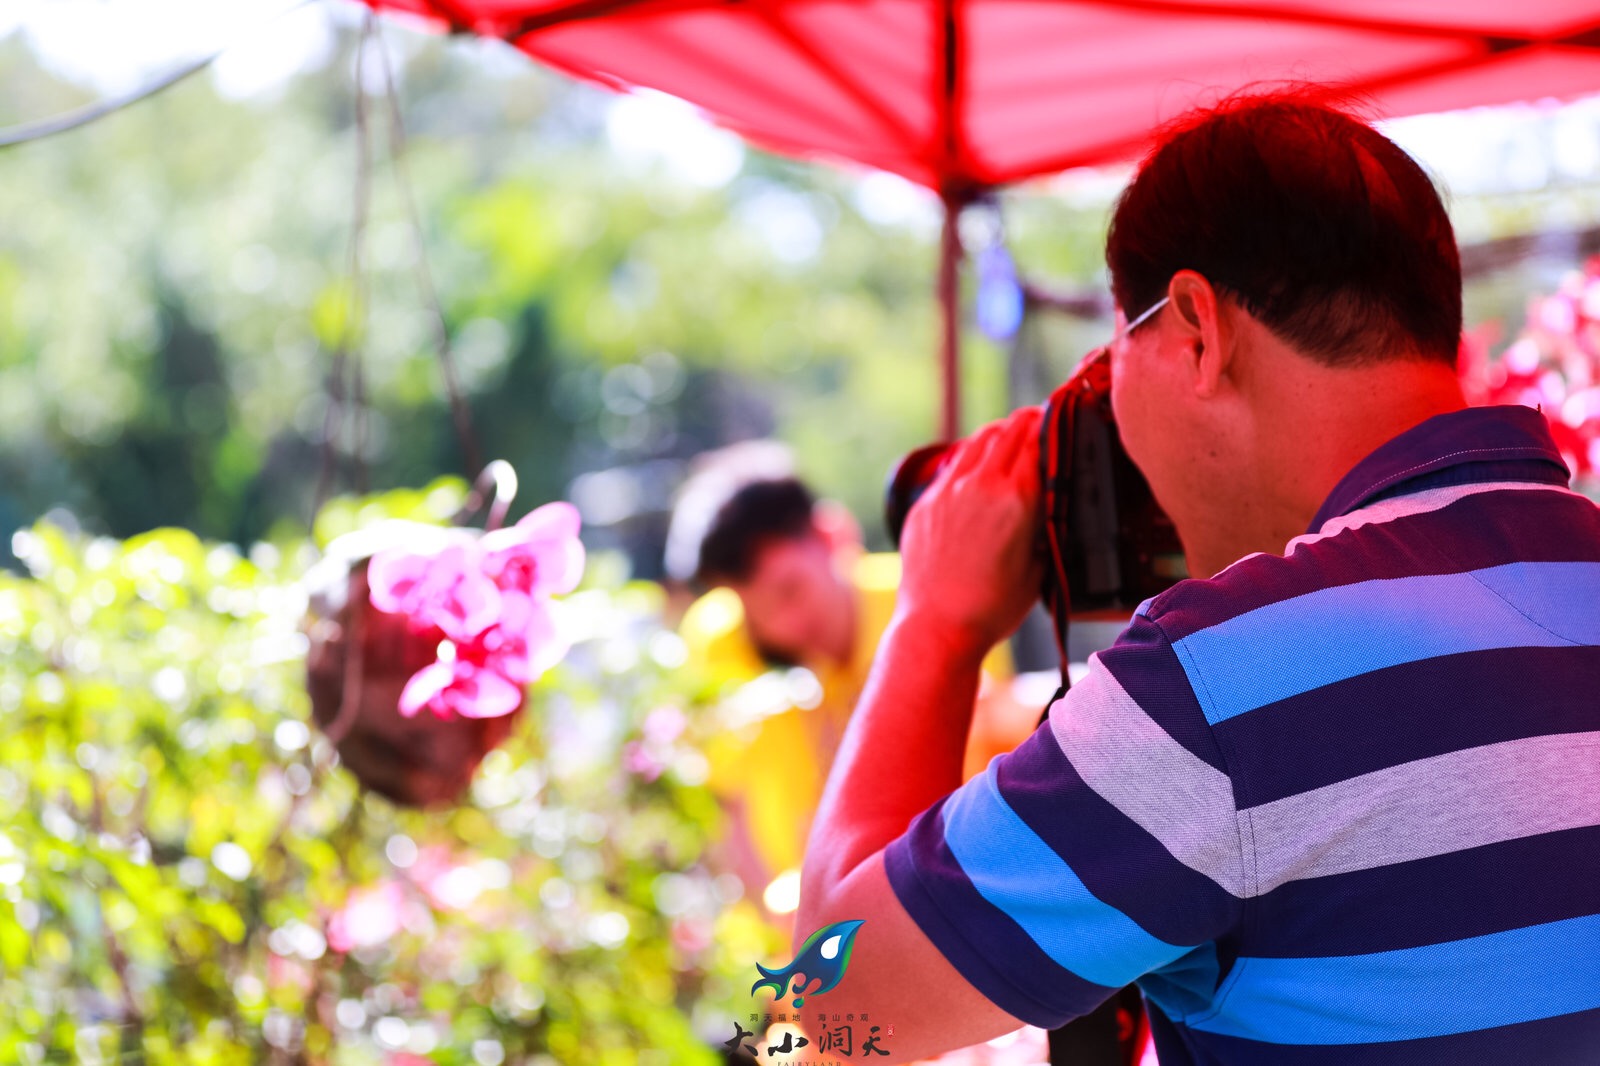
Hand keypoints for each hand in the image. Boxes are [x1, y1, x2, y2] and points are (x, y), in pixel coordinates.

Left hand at [895, 406, 1043, 656]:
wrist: (937, 627)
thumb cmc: (993, 608)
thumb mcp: (1039, 568)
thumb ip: (1046, 526)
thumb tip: (1052, 502)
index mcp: (1018, 500)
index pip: (1040, 441)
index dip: (1055, 426)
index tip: (1065, 420)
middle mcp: (981, 485)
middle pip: (1010, 430)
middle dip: (1030, 421)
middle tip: (1042, 419)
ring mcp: (948, 491)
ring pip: (979, 440)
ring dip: (1000, 433)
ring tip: (1013, 435)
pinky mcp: (926, 503)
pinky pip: (954, 466)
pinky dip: (973, 457)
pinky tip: (980, 466)